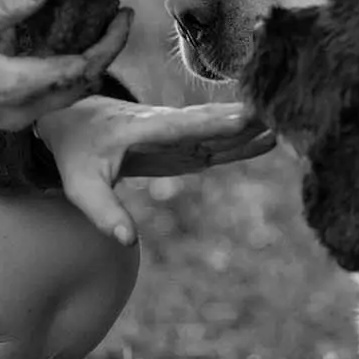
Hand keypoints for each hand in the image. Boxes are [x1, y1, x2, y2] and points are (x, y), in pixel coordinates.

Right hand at [0, 0, 133, 155]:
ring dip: (87, 64)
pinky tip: (54, 49)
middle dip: (107, 52)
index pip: (84, 65)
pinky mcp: (3, 118)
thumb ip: (5, 7)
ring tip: (94, 30)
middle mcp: (25, 108)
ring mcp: (15, 117)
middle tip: (118, 18)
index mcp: (19, 84)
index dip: (110, 40)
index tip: (123, 12)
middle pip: (84, 83)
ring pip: (68, 95)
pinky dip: (63, 73)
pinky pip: (48, 98)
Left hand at [33, 96, 275, 243]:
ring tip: (285, 125)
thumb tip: (128, 242)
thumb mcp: (80, 186)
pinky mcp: (180, 141)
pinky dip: (239, 138)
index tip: (246, 116)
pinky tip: (267, 137)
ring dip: (247, 128)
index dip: (212, 123)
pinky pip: (214, 140)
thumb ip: (103, 213)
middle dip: (240, 121)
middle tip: (277, 116)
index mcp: (138, 129)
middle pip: (206, 123)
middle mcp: (162, 124)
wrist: (73, 120)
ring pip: (215, 129)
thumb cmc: (76, 153)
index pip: (178, 127)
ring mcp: (174, 131)